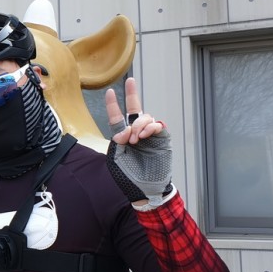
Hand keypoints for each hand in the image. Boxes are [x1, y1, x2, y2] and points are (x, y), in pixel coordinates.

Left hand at [104, 77, 173, 206]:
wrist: (145, 189)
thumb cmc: (129, 176)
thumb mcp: (117, 158)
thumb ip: (118, 141)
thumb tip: (125, 129)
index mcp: (123, 137)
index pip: (117, 118)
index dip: (113, 105)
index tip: (110, 91)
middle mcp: (136, 133)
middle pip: (135, 109)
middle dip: (132, 93)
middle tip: (130, 82)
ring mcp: (150, 135)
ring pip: (145, 117)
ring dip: (139, 125)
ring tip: (135, 139)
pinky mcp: (162, 139)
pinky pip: (157, 126)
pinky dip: (150, 127)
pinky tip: (144, 135)